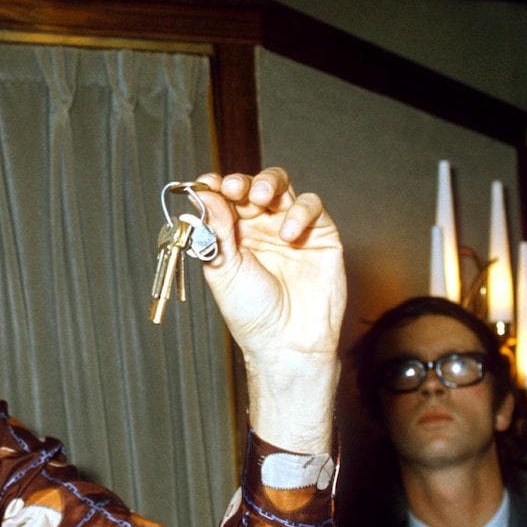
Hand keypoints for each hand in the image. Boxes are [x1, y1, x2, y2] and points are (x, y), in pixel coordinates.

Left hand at [189, 167, 345, 450]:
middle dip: (242, 182)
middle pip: (252, 186)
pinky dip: (300, 211)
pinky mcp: (320, 234)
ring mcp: (290, 227)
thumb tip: (206, 195)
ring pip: (282, 187)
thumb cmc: (252, 313)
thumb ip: (217, 231)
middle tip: (234, 189)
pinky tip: (288, 234)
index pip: (224, 198)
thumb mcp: (224, 270)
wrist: (286, 343)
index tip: (206, 185)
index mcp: (232, 234)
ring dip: (269, 184)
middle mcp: (260, 226)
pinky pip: (312, 206)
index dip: (216, 187)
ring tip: (260, 199)